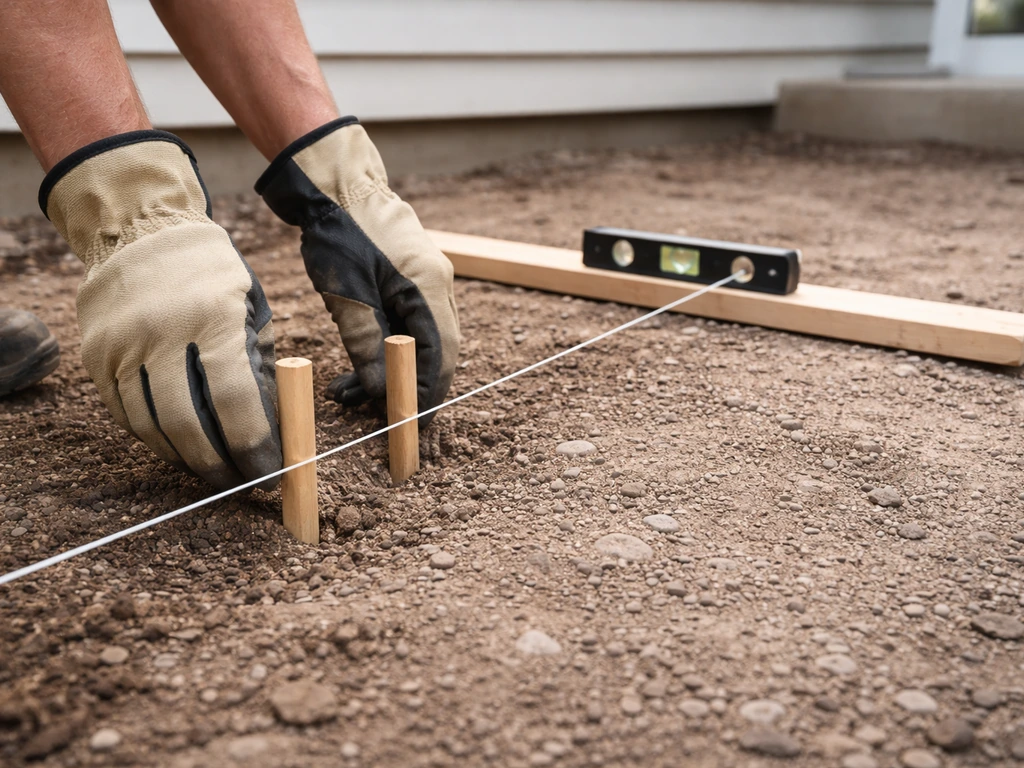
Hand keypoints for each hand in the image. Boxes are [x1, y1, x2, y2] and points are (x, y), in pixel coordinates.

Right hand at [42, 131, 281, 489]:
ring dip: (184, 458)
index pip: (234, 399)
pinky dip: (154, 438)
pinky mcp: (96, 357)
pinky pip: (125, 414)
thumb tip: (273, 429)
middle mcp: (162, 332)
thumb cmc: (213, 275)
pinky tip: (179, 447)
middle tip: (240, 483)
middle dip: (218, 464)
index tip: (269, 472)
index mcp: (214, 317)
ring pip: (151, 425)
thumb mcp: (252, 307)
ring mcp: (122, 345)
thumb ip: (261, 365)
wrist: (142, 232)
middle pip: (187, 422)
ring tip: (212, 470)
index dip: (253, 444)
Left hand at [257, 117, 458, 424]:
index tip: (410, 426)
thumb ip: (365, 345)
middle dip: (406, 388)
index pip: (441, 357)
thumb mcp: (347, 294)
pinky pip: (404, 324)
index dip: (427, 395)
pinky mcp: (406, 279)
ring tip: (347, 393)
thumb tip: (380, 391)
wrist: (333, 182)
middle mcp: (437, 286)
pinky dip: (382, 348)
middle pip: (435, 353)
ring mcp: (425, 281)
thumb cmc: (340, 230)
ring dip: (387, 370)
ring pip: (416, 341)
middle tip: (376, 418)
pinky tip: (355, 364)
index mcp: (430, 288)